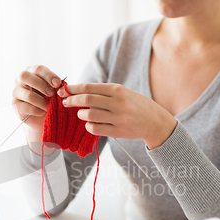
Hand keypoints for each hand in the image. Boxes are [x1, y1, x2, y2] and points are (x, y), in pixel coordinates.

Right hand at [12, 65, 61, 143]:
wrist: (44, 116)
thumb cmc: (49, 99)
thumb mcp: (54, 90)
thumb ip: (56, 86)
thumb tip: (59, 85)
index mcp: (32, 72)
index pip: (38, 69)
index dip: (48, 75)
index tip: (58, 84)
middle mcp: (21, 80)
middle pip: (25, 76)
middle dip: (41, 85)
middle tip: (52, 94)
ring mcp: (16, 92)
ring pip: (28, 95)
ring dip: (42, 102)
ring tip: (49, 107)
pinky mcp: (16, 105)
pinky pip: (27, 108)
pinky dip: (38, 111)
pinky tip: (42, 112)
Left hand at [58, 83, 176, 148]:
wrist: (155, 122)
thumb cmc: (136, 105)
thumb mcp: (124, 93)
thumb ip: (105, 93)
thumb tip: (80, 92)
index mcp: (118, 90)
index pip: (90, 87)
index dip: (74, 89)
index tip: (65, 90)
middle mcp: (118, 103)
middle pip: (87, 100)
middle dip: (72, 100)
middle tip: (65, 102)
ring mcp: (118, 118)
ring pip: (89, 115)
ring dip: (80, 114)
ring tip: (80, 114)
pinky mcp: (118, 132)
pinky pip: (96, 129)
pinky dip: (89, 126)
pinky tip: (89, 124)